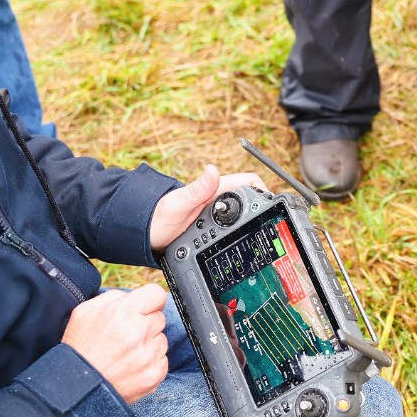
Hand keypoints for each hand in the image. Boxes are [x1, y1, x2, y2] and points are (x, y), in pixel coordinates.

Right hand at [62, 285, 169, 403]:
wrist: (78, 388)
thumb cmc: (79, 348)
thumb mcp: (84, 312)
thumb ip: (113, 297)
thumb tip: (133, 296)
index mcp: (123, 312)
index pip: (156, 294)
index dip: (149, 300)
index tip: (144, 307)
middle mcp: (139, 332)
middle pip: (159, 317)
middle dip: (145, 323)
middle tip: (126, 335)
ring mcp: (149, 355)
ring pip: (161, 339)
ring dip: (148, 343)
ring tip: (126, 353)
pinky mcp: (154, 374)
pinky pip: (162, 359)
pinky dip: (150, 361)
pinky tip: (131, 365)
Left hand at [150, 165, 268, 252]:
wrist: (144, 234)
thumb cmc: (157, 218)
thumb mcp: (178, 205)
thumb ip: (196, 189)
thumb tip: (213, 170)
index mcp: (214, 190)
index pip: (248, 182)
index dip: (263, 190)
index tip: (272, 205)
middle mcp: (217, 199)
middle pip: (250, 200)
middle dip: (262, 210)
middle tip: (271, 227)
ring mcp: (215, 214)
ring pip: (243, 215)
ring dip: (252, 223)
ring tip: (260, 239)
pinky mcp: (211, 227)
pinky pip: (231, 229)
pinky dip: (240, 234)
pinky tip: (242, 245)